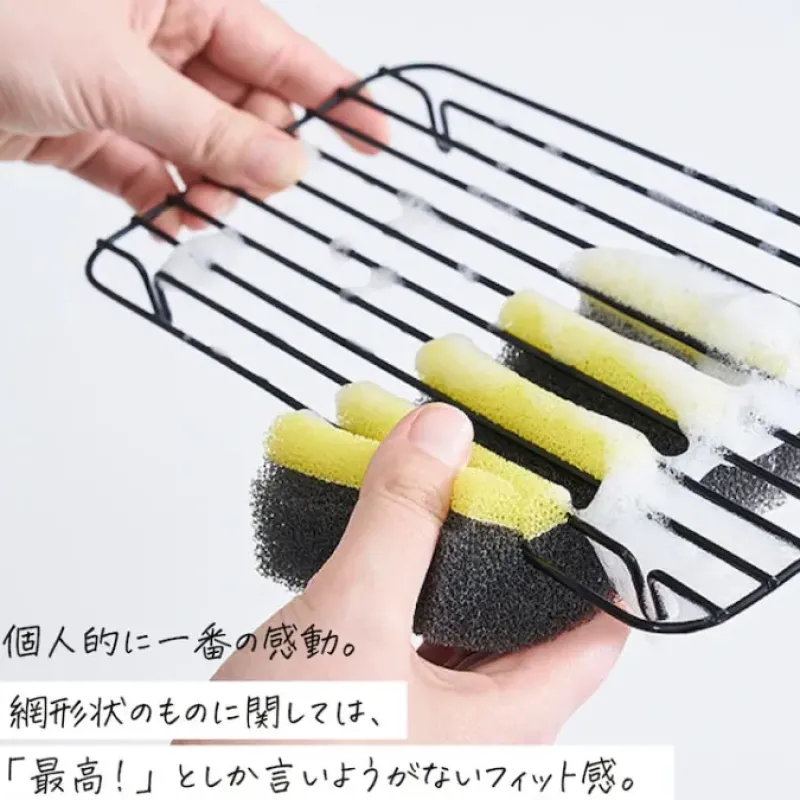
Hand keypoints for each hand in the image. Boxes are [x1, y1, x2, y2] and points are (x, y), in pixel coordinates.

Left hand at [0, 0, 387, 234]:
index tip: (375, 135)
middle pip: (241, 103)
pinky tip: (180, 224)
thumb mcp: (114, 74)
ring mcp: (119, 81)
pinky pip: (144, 171)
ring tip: (224, 214)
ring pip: (196, 144)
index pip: (279, 48)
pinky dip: (162, 201)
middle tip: (280, 191)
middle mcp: (153, 33)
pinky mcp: (83, 124)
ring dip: (213, 186)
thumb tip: (282, 163)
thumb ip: (207, 129)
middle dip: (262, 152)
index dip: (332, 94)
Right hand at [212, 404, 628, 743]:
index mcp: (507, 727)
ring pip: (464, 624)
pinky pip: (414, 636)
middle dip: (511, 544)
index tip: (583, 493)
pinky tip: (384, 546)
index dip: (595, 559)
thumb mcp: (351, 623)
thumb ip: (400, 523)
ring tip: (440, 493)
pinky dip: (406, 584)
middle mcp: (477, 733)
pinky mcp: (379, 714)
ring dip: (450, 559)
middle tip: (499, 475)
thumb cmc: (285, 766)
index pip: (595, 632)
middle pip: (526, 619)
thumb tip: (441, 438)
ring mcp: (426, 726)